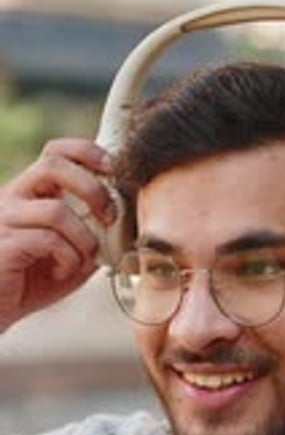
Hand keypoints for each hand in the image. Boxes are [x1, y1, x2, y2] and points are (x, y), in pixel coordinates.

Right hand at [0, 138, 114, 331]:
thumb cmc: (31, 282)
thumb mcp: (70, 255)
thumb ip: (92, 236)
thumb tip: (123, 224)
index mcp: (30, 194)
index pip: (54, 152)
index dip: (86, 152)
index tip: (111, 169)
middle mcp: (13, 198)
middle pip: (53, 166)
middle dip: (91, 188)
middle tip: (109, 216)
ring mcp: (5, 219)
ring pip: (56, 210)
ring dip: (84, 238)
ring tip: (84, 259)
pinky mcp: (4, 244)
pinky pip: (48, 240)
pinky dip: (68, 258)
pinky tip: (62, 272)